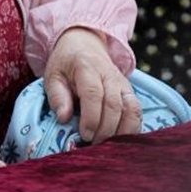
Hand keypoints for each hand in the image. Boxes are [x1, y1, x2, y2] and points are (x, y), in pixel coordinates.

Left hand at [43, 27, 141, 143]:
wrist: (84, 45)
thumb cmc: (66, 64)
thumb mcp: (53, 76)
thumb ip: (57, 96)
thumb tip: (63, 118)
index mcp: (87, 67)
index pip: (93, 93)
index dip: (91, 117)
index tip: (85, 135)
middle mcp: (109, 75)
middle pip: (114, 105)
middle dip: (105, 129)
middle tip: (93, 145)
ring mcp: (123, 84)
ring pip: (131, 109)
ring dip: (122, 132)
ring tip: (107, 146)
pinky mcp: (130, 92)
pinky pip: (137, 112)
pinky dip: (132, 129)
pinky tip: (120, 141)